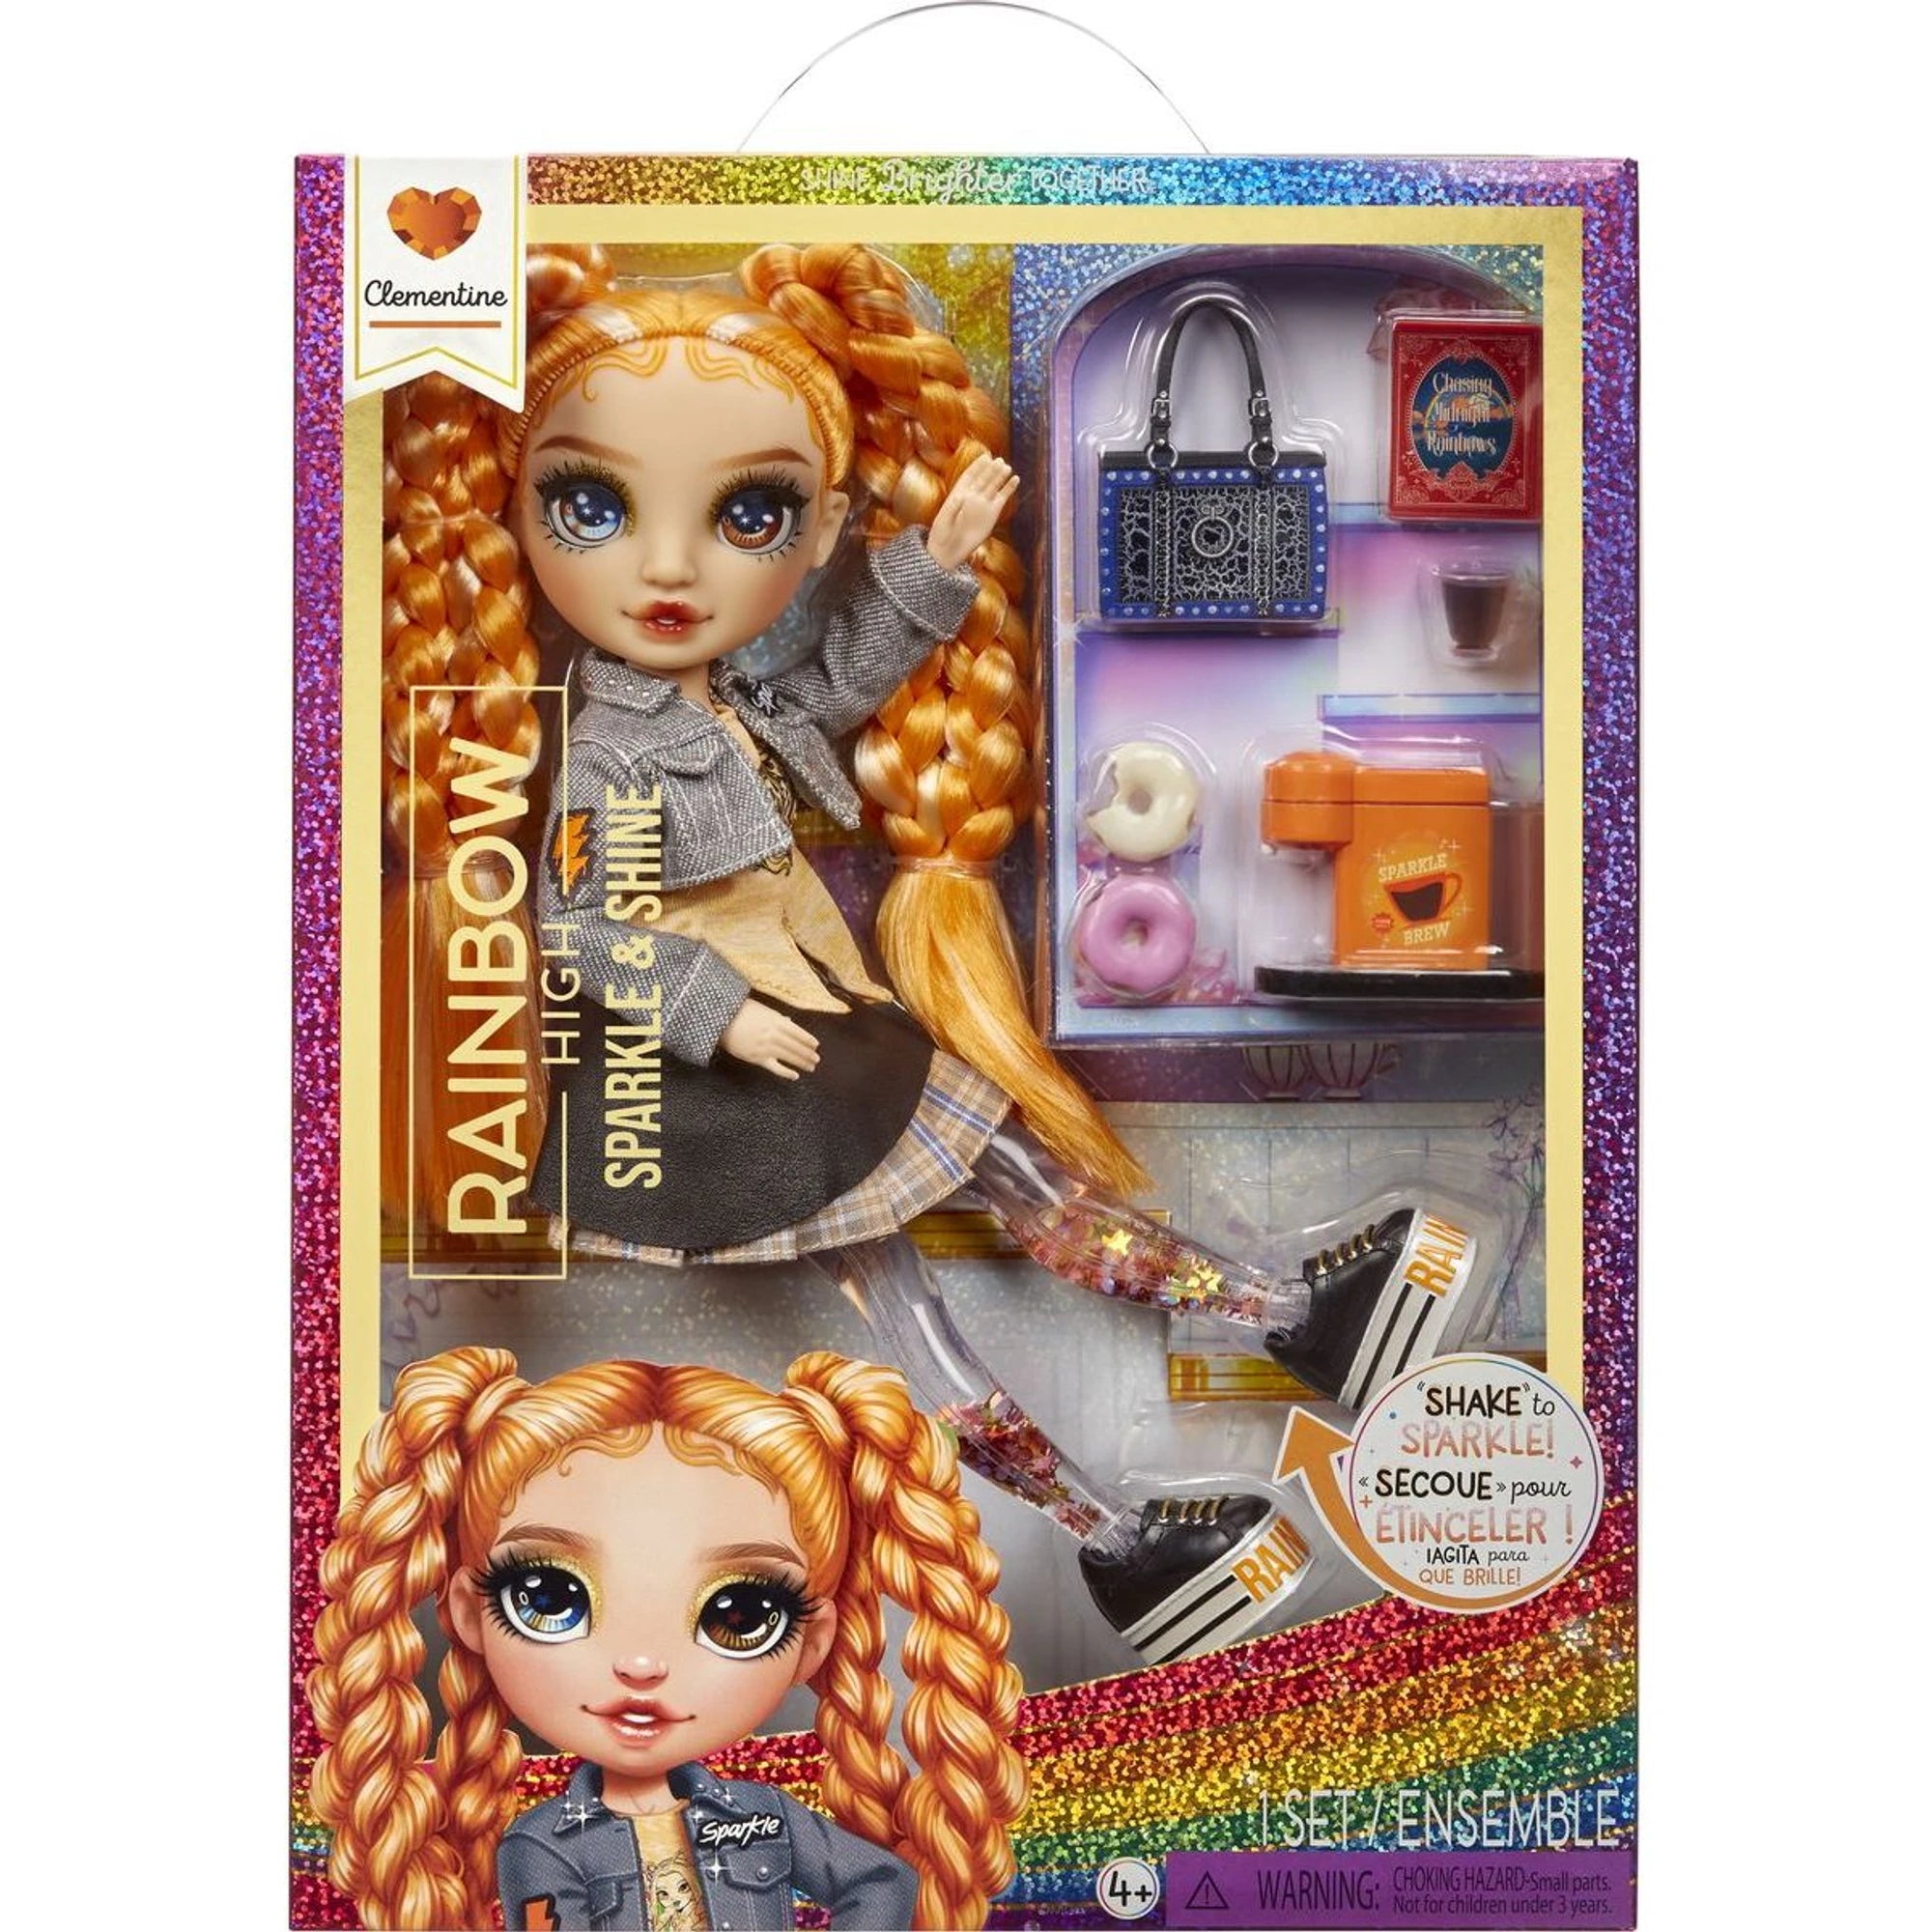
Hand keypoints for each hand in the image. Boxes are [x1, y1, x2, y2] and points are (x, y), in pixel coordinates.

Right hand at [720, 999, 820, 1079]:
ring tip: (811, 1067)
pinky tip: (795, 1075)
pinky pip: (775, 1067)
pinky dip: (786, 1072)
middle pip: (795, 1046)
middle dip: (807, 1053)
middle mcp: (773, 1034)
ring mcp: (766, 1047)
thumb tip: (788, 1021)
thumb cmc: (739, 1011)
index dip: (808, 1039)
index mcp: (775, 1020)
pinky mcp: (757, 1058)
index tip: (816, 1045)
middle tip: (817, 1059)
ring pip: (789, 1056)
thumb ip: (776, 1016)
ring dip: (802, 1062)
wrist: (721, 1020)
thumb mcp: (761, 1009)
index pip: (797, 1032)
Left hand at [925, 452, 1018, 570]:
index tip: (985, 456)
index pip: (969, 476)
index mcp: (958, 493)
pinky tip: (1015, 479)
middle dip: (991, 469)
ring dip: (1000, 476)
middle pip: (983, 479)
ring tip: (1007, 467)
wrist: (949, 551)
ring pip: (993, 486)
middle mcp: (972, 497)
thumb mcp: (943, 520)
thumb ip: (952, 508)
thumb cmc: (942, 534)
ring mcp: (982, 505)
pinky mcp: (992, 514)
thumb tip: (963, 496)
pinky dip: (1009, 489)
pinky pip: (1002, 498)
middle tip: (999, 460)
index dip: (977, 466)